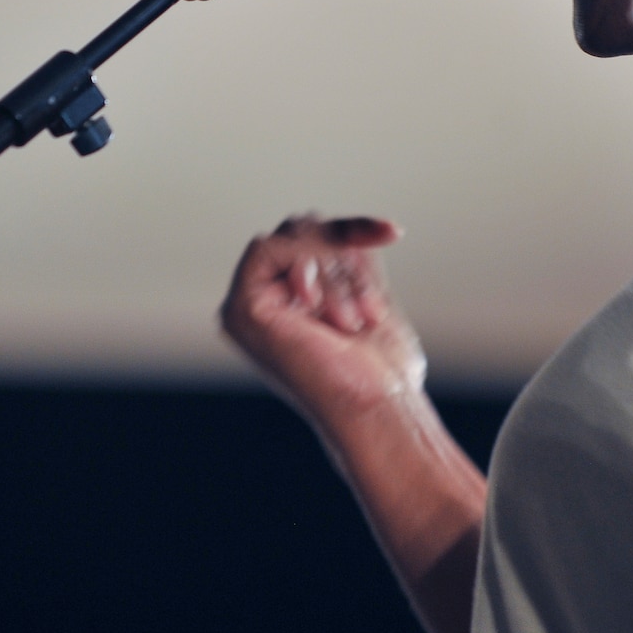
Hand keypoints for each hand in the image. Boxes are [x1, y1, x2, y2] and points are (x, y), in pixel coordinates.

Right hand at [219, 214, 424, 431]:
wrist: (377, 405)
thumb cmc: (381, 369)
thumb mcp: (364, 292)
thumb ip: (342, 257)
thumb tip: (336, 228)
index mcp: (288, 302)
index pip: (313, 237)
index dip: (351, 232)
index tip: (392, 234)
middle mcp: (263, 302)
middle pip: (301, 229)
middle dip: (343, 258)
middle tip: (365, 311)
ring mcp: (246, 305)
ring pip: (292, 236)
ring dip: (334, 271)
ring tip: (350, 320)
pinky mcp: (241, 308)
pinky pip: (269, 248)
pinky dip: (306, 262)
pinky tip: (319, 304)